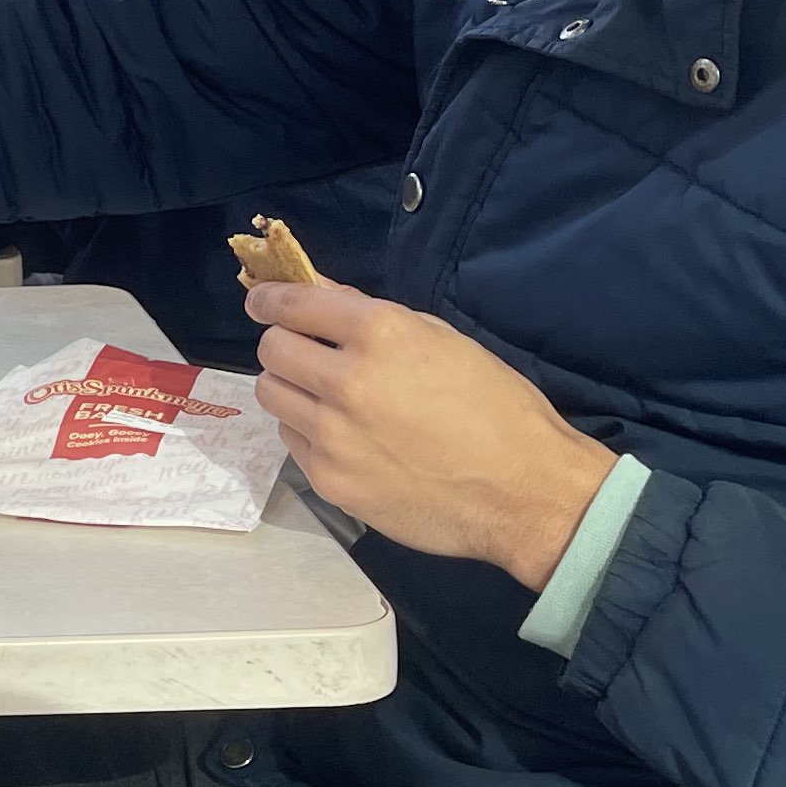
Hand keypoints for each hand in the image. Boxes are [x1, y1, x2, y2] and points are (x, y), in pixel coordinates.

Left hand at [243, 279, 614, 587]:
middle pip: (272, 350)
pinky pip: (292, 441)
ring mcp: (333, 435)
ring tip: (324, 398)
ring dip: (290, 388)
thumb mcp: (445, 341)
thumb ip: (377, 317)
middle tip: (304, 354)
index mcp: (381, 334)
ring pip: (271, 395)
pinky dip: (307, 432)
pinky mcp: (329, 480)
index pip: (295, 304)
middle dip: (284, 345)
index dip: (270, 299)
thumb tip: (324, 295)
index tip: (261, 301)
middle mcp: (347, 381)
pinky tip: (343, 439)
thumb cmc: (497, 408)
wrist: (524, 492)